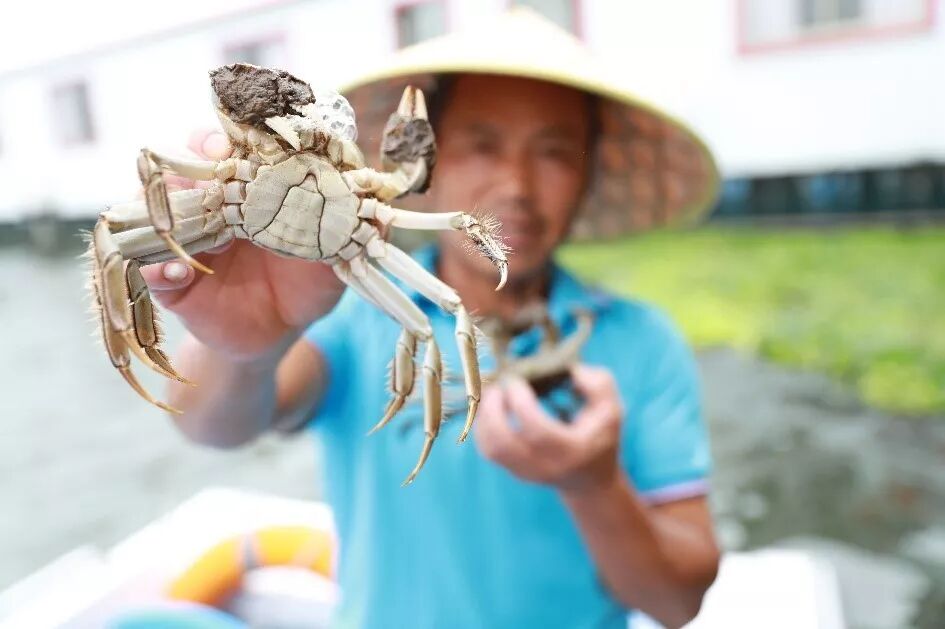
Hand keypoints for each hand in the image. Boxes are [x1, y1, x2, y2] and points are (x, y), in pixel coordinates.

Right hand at [138, 130, 344, 360]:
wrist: (276, 334)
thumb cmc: (306, 285)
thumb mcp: (335, 259)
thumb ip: (354, 233)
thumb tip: (386, 215)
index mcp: (253, 189)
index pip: (240, 146)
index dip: (243, 133)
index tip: (255, 133)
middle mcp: (214, 203)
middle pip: (192, 161)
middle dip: (200, 151)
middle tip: (217, 155)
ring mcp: (188, 238)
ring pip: (158, 206)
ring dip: (168, 204)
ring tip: (185, 209)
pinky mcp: (171, 280)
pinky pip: (150, 270)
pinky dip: (157, 270)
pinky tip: (173, 275)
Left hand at [474, 364, 623, 491]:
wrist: (590, 480)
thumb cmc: (600, 436)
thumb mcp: (610, 408)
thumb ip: (597, 384)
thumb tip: (568, 369)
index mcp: (572, 450)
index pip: (537, 431)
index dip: (520, 403)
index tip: (516, 380)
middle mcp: (546, 466)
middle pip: (504, 445)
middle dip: (492, 410)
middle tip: (496, 386)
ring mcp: (526, 472)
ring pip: (491, 449)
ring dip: (483, 417)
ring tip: (489, 393)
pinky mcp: (512, 470)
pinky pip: (488, 450)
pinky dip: (482, 426)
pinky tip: (489, 407)